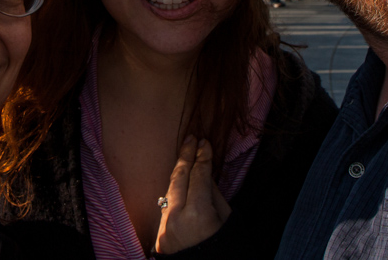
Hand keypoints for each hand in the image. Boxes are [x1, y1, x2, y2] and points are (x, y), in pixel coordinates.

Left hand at [154, 136, 230, 254]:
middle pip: (178, 178)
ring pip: (169, 193)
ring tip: (185, 157)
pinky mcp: (159, 238)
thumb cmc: (227, 250)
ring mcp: (164, 229)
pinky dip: (174, 198)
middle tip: (191, 138)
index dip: (203, 157)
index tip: (205, 142)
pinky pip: (167, 211)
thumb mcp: (228, 221)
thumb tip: (205, 172)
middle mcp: (176, 219)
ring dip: (178, 175)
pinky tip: (180, 187)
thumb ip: (214, 195)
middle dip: (185, 156)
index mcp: (197, 214)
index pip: (198, 176)